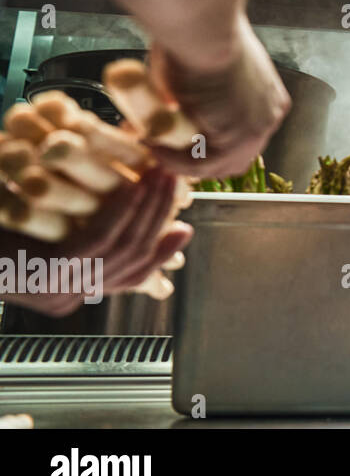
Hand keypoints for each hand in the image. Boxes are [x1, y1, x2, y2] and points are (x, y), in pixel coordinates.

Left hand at [0, 167, 191, 317]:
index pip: (132, 275)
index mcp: (68, 292)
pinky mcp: (49, 272)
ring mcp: (58, 289)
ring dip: (149, 210)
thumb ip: (78, 228)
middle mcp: (67, 297)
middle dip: (160, 218)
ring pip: (122, 251)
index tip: (183, 223)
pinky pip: (98, 242)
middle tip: (177, 183)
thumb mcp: (39, 228)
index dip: (162, 249)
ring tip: (161, 178)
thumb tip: (119, 209)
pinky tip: (132, 187)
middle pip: (134, 261)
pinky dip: (122, 213)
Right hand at [146, 15, 289, 178]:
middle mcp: (268, 114)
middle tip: (167, 152)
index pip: (244, 135)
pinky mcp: (238, 137)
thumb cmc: (200, 32)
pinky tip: (155, 148)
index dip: (212, 143)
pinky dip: (175, 162)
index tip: (184, 141)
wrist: (206, 27)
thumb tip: (167, 103)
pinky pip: (202, 165)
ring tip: (156, 147)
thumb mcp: (199, 63)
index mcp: (267, 95)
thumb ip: (189, 87)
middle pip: (236, 155)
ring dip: (183, 162)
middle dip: (199, 158)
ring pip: (219, 164)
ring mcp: (257, 128)